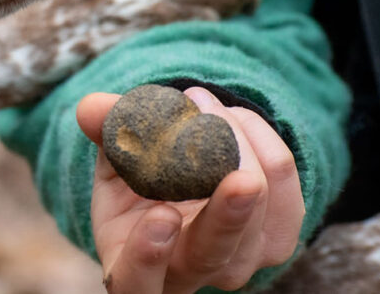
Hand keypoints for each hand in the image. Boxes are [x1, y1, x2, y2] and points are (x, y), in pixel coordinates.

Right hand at [76, 87, 303, 293]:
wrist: (182, 187)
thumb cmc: (137, 181)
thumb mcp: (112, 161)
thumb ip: (106, 136)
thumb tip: (89, 108)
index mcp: (134, 268)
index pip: (136, 282)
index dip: (146, 256)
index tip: (161, 215)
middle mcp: (190, 274)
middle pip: (212, 253)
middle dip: (229, 216)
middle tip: (240, 177)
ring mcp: (238, 263)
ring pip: (258, 220)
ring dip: (241, 151)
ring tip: (202, 103)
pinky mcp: (277, 242)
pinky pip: (289, 198)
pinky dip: (266, 149)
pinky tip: (238, 119)